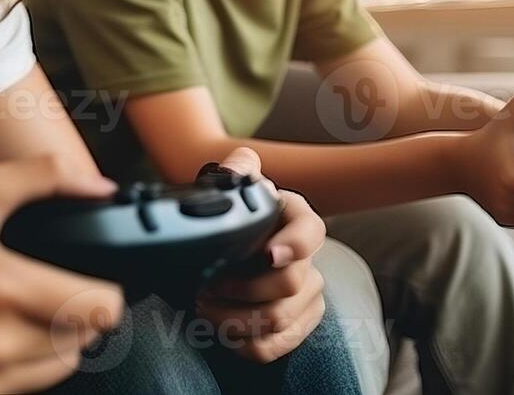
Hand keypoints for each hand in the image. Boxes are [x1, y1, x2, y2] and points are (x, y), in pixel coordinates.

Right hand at [0, 155, 125, 393]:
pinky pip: (25, 387)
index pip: (99, 309)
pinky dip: (27, 365)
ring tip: (27, 309)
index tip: (90, 275)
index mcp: (2, 284)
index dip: (105, 289)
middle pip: (84, 339)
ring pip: (61, 368)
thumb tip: (102, 186)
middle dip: (77, 312)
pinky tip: (4, 335)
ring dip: (57, 341)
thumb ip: (46, 177)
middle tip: (49, 285)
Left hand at [193, 148, 326, 363]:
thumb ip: (238, 169)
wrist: (236, 241)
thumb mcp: (238, 186)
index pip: (310, 234)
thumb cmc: (241, 214)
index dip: (293, 246)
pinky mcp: (296, 325)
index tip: (267, 254)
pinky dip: (242, 342)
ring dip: (235, 317)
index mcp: (299, 222)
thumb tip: (237, 166)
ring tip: (203, 305)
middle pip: (290, 284)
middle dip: (243, 288)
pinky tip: (218, 328)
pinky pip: (274, 346)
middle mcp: (309, 262)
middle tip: (207, 285)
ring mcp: (306, 296)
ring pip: (279, 319)